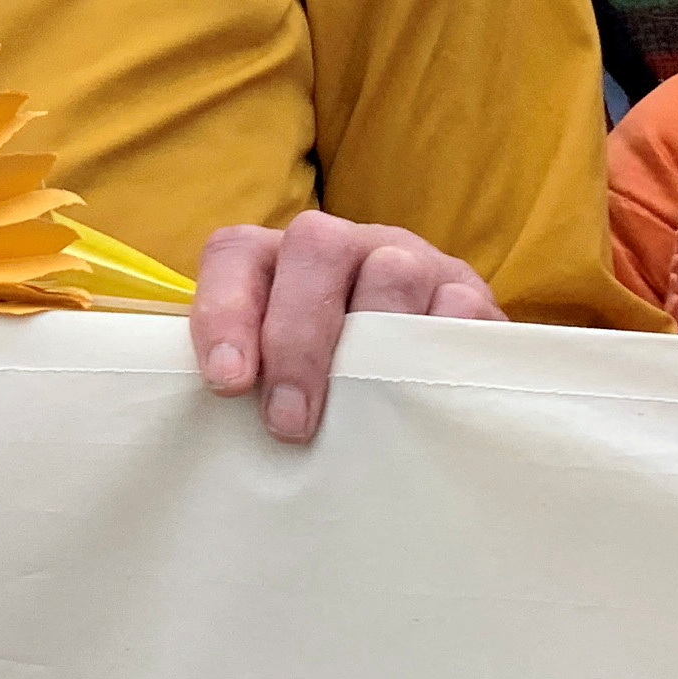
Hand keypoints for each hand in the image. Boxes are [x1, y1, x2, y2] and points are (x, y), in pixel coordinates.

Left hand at [190, 212, 503, 444]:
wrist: (432, 388)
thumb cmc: (331, 391)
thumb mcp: (280, 378)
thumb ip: (248, 383)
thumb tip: (207, 432)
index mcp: (281, 260)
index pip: (237, 253)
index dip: (223, 309)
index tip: (226, 383)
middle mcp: (345, 247)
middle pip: (315, 246)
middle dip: (296, 335)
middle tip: (289, 421)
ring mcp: (412, 263)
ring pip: (391, 270)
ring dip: (369, 346)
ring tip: (360, 417)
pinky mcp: (470, 295)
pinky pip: (459, 306)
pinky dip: (438, 347)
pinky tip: (424, 395)